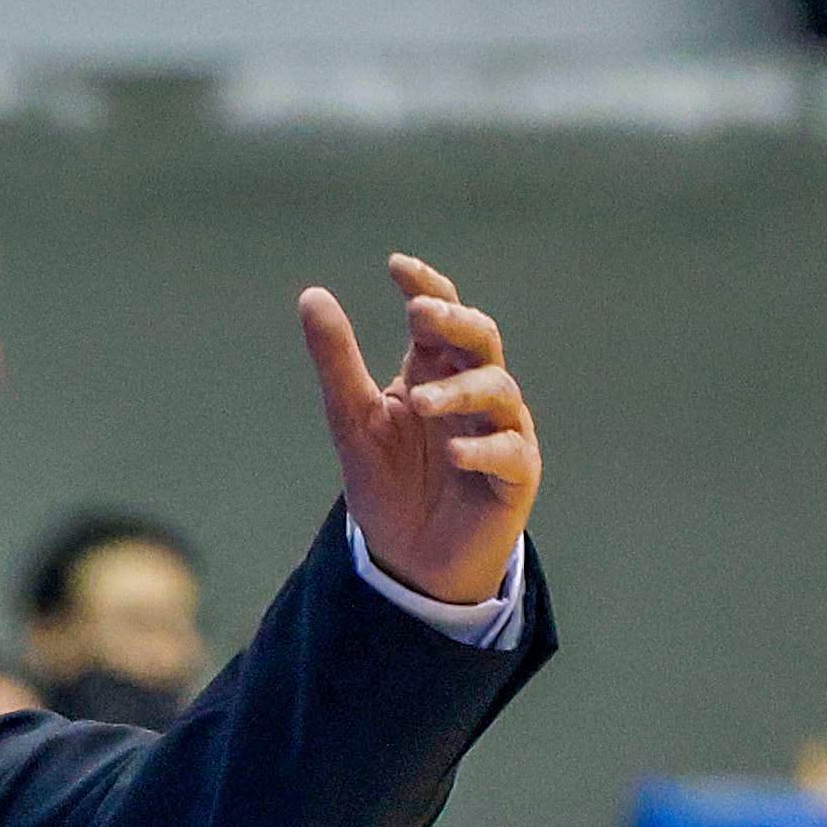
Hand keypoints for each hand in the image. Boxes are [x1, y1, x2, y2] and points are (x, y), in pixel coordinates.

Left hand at [297, 254, 540, 606]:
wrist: (409, 559)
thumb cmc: (389, 483)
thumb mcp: (353, 420)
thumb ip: (337, 363)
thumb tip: (311, 295)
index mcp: (434, 373)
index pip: (440, 317)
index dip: (426, 288)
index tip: (396, 266)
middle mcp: (473, 393)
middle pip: (480, 340)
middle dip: (454, 323)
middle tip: (418, 316)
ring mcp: (500, 430)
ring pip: (497, 391)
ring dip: (459, 391)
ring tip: (417, 403)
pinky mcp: (514, 475)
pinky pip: (509, 453)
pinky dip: (483, 448)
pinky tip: (454, 452)